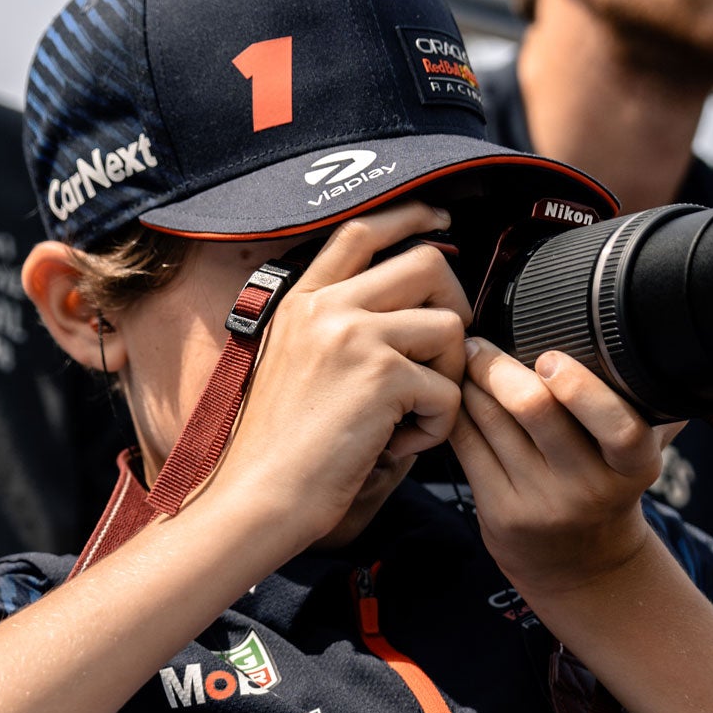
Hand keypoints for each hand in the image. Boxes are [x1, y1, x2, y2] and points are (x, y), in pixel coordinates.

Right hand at [211, 202, 468, 557]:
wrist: (258, 496)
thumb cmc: (275, 450)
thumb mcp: (288, 365)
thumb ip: (333, 329)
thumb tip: (402, 313)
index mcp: (301, 302)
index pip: (361, 231)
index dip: (411, 217)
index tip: (440, 221)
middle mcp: (327, 307)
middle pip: (427, 264)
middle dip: (454, 306)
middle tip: (441, 356)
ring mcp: (354, 335)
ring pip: (450, 325)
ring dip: (447, 376)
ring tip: (412, 416)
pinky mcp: (382, 376)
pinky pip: (448, 389)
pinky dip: (438, 426)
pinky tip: (400, 446)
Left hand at [450, 337, 681, 609]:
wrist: (583, 566)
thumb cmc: (609, 483)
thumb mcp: (638, 452)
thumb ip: (645, 400)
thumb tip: (647, 325)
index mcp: (634, 466)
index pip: (618, 424)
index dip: (579, 385)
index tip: (550, 356)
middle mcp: (589, 487)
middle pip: (534, 410)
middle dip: (497, 364)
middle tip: (481, 341)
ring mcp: (541, 504)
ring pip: (490, 420)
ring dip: (470, 381)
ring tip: (465, 360)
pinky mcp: (499, 513)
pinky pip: (467, 444)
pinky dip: (457, 411)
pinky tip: (455, 394)